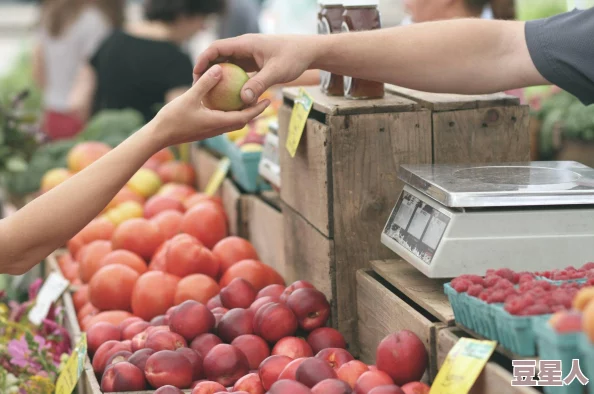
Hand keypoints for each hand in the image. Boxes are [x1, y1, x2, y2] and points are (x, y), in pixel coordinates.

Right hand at [153, 64, 269, 147]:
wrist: (158, 136)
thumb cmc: (173, 118)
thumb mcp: (189, 97)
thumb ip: (205, 83)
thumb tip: (219, 68)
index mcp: (218, 123)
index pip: (244, 117)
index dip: (258, 109)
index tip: (268, 100)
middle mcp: (217, 129)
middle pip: (242, 120)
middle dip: (254, 111)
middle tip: (264, 98)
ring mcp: (210, 130)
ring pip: (232, 122)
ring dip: (242, 113)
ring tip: (248, 99)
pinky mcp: (204, 129)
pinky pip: (222, 120)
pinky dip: (229, 112)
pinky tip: (226, 102)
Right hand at [193, 34, 318, 104]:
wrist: (308, 52)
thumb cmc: (294, 57)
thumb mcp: (276, 72)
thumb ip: (259, 84)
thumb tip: (243, 99)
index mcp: (246, 43)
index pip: (217, 48)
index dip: (203, 59)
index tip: (196, 74)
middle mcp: (244, 47)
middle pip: (218, 56)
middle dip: (206, 70)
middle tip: (197, 87)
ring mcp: (248, 55)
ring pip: (227, 64)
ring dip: (217, 77)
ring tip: (208, 93)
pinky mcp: (253, 63)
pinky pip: (237, 71)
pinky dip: (230, 81)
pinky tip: (227, 97)